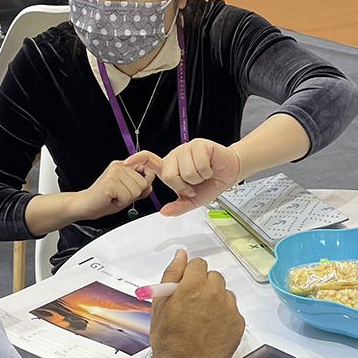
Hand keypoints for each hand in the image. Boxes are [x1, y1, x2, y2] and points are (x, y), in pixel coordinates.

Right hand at [70, 160, 154, 220]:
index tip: (129, 190)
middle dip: (133, 194)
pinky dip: (120, 202)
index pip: (146, 172)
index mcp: (123, 165)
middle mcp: (119, 165)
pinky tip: (110, 198)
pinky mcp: (110, 181)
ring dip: (126, 199)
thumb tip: (150, 185)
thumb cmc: (104, 200)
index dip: (141, 184)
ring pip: (136, 190)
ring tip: (114, 196)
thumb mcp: (127, 195)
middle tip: (118, 195)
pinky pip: (127, 196)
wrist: (85, 205)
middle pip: (143, 183)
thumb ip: (140, 190)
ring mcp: (114, 172)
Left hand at [125, 139, 241, 216]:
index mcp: (170, 167)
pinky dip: (206, 171)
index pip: (149, 160)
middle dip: (184, 186)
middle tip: (194, 185)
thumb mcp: (193, 200)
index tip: (126, 163)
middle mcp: (175, 156)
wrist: (230, 172)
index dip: (137, 160)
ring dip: (198, 179)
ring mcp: (186, 149)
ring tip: (204, 174)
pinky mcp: (199, 145)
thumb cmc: (211, 183)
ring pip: (186, 171)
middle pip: (169, 175)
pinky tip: (209, 168)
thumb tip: (164, 212)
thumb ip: (178, 207)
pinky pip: (198, 165)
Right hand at [149, 251, 243, 357]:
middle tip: (192, 303)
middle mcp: (214, 293)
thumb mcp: (161, 303)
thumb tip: (180, 255)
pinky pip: (233, 310)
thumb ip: (172, 274)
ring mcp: (229, 309)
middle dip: (203, 286)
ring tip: (202, 318)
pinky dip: (224, 316)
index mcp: (194, 285)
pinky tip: (211, 328)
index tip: (186, 285)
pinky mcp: (238, 323)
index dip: (190, 275)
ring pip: (224, 293)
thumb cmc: (169, 339)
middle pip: (213, 277)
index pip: (198, 264)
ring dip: (215, 300)